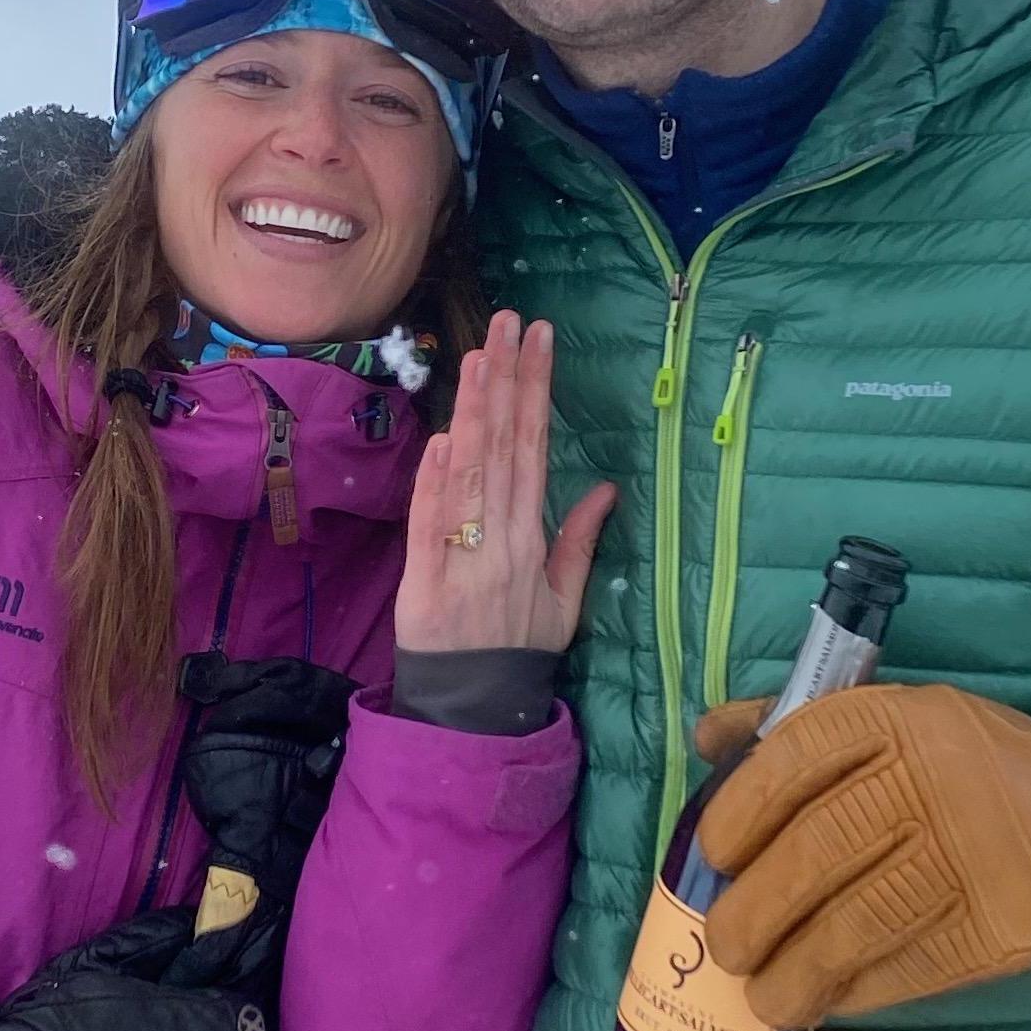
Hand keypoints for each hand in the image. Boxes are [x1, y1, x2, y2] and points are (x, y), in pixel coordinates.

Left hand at [397, 311, 615, 659]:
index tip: (539, 340)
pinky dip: (437, 480)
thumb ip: (580, 540)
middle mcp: (502, 539)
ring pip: (471, 473)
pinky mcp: (423, 578)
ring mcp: (463, 556)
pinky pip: (432, 522)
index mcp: (534, 538)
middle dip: (507, 379)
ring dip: (474, 411)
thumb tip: (607, 487)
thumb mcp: (565, 600)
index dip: (537, 391)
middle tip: (510, 323)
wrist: (476, 706)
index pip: (536, 449)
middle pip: (505, 447)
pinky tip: (444, 436)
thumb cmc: (520, 648)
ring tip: (480, 355)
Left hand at [689, 684, 1030, 1028]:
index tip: (716, 853)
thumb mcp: (903, 719)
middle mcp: (937, 781)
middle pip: (820, 850)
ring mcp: (973, 859)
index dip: (742, 809)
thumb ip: (806, 728)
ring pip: (857, 925)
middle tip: (727, 944)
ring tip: (765, 994)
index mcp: (906, 718)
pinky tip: (823, 998)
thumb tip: (710, 742)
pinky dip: (852, 992)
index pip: (802, 756)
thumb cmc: (974, 770)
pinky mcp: (1000, 930)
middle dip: (754, 910)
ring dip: (793, 972)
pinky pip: (904, 970)